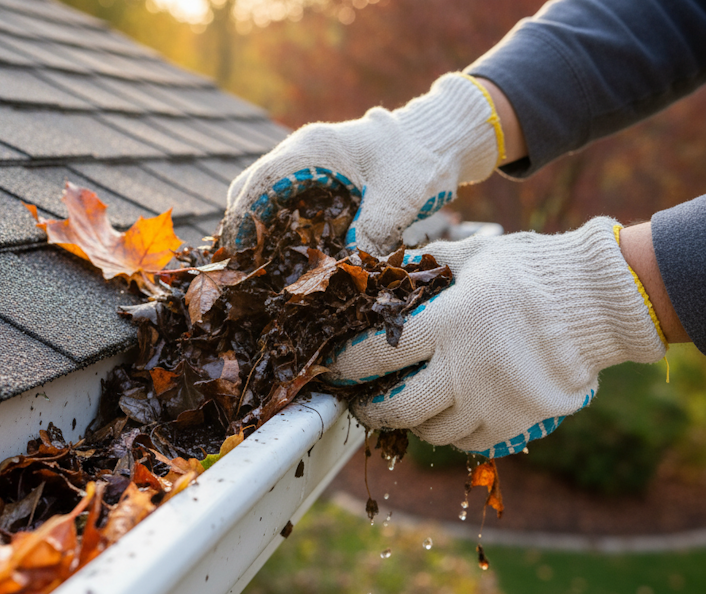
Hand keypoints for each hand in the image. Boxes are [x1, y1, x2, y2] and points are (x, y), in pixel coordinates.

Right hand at [219, 73, 503, 254]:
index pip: (263, 180)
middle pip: (252, 186)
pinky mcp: (314, 176)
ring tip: (257, 266)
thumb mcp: (398, 201)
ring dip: (257, 227)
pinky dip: (275, 225)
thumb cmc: (419, 163)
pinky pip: (282, 199)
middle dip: (243, 226)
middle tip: (243, 267)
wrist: (435, 143)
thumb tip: (347, 270)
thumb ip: (372, 232)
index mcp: (316, 147)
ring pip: (263, 192)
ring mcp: (306, 162)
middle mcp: (302, 150)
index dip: (245, 217)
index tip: (237, 252)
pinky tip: (283, 254)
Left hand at [327, 217, 667, 456]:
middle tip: (361, 401)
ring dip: (412, 419)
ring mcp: (492, 400)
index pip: (377, 352)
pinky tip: (449, 410)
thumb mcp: (474, 255)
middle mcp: (465, 368)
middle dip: (370, 409)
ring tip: (409, 402)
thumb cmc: (531, 271)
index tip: (335, 368)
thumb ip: (427, 264)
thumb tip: (387, 267)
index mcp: (449, 323)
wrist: (598, 301)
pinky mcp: (516, 420)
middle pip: (397, 407)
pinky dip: (451, 430)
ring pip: (431, 431)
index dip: (347, 364)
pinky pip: (468, 441)